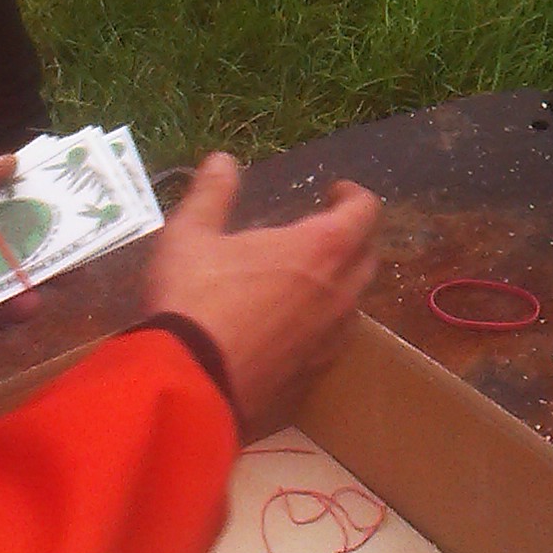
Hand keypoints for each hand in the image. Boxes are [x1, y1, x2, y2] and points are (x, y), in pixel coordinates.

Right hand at [140, 153, 382, 439]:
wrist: (186, 392)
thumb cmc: (192, 302)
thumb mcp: (190, 237)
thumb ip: (211, 194)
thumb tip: (223, 160)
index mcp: (320, 250)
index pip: (365, 211)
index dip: (353, 196)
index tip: (332, 192)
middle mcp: (339, 296)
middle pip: (367, 257)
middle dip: (351, 239)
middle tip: (320, 232)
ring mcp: (330, 344)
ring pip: (352, 306)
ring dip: (338, 286)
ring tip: (303, 281)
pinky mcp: (313, 383)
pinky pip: (329, 346)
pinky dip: (318, 329)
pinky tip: (285, 333)